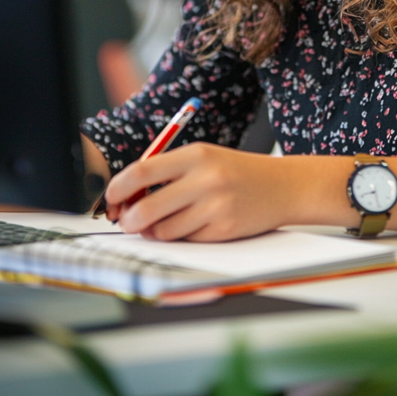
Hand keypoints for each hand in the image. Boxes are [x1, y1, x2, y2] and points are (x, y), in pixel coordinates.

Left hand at [103, 143, 325, 242]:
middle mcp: (205, 179)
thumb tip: (128, 197)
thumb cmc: (236, 172)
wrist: (284, 186)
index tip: (112, 198)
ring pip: (164, 230)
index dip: (119, 188)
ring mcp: (215, 206)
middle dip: (130, 220)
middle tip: (128, 222)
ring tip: (167, 222)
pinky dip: (183, 237)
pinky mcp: (224, 229)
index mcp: (195, 155)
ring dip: (156, 231)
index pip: (142, 171)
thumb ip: (167, 172)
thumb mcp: (203, 159)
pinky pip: (186, 240)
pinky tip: (195, 225)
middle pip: (147, 207)